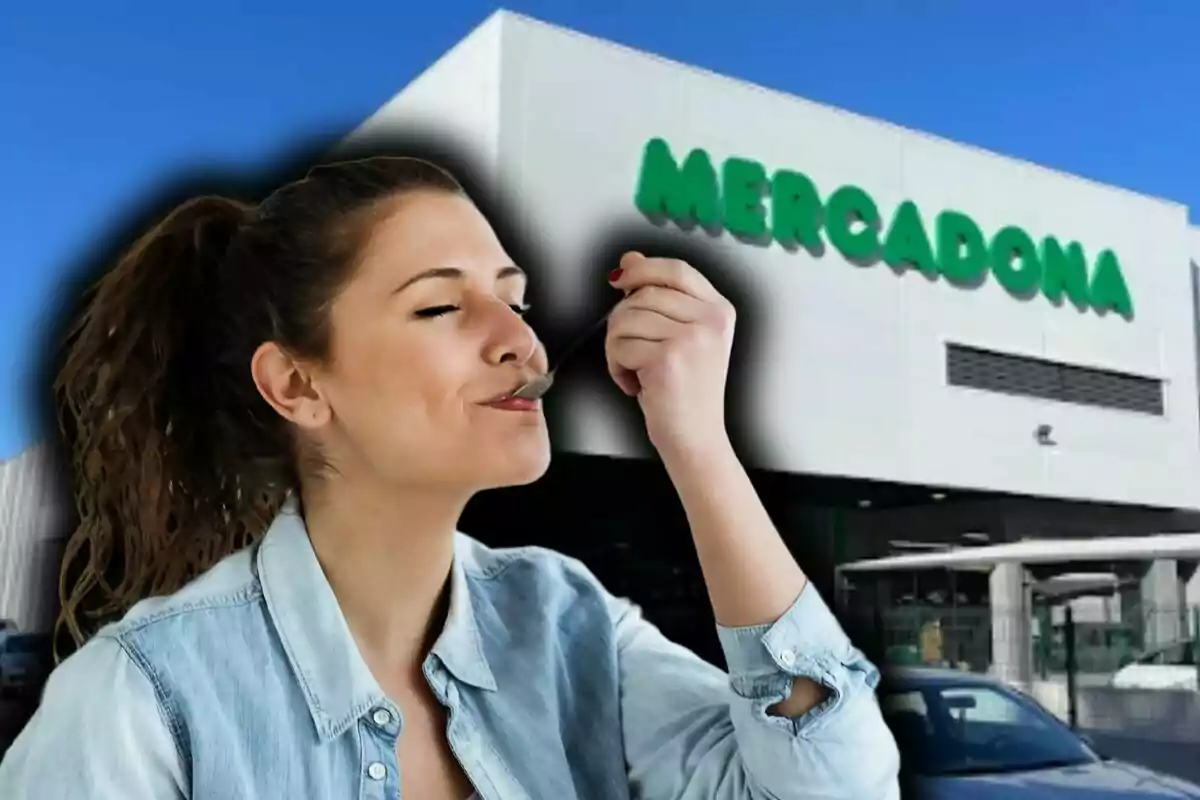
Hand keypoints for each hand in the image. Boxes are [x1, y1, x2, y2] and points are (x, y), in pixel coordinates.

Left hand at [604, 252, 735, 460]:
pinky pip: (620, 347)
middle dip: (623, 322)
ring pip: (625, 319)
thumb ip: (660, 296)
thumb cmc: (687, 393)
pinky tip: (635, 384)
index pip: (677, 270)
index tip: (620, 278)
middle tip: (632, 351)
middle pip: (643, 294)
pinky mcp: (667, 359)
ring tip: (635, 370)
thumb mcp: (682, 337)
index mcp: (719, 311)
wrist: (696, 438)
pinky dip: (617, 368)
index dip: (643, 269)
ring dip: (617, 348)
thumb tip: (629, 260)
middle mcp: (711, 321)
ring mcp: (691, 339)